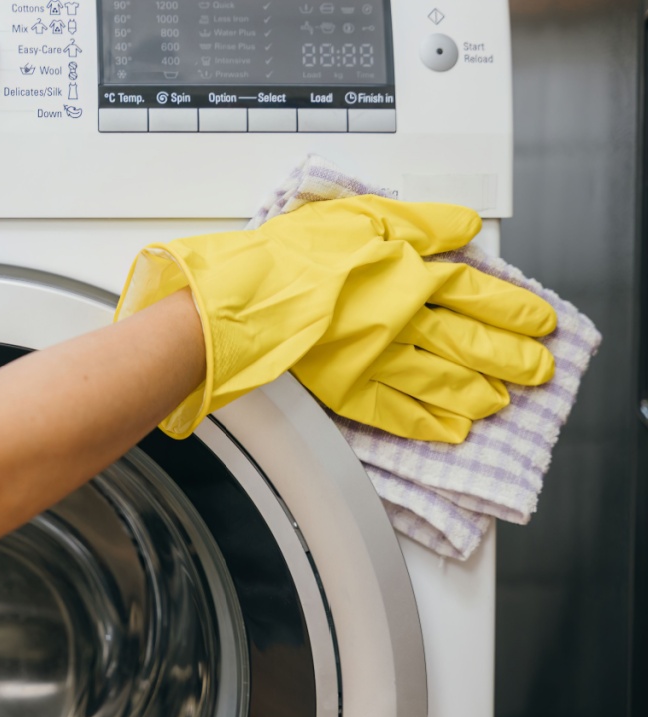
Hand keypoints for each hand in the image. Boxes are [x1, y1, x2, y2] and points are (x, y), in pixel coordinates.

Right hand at [115, 196, 555, 440]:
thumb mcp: (363, 214)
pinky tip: (451, 430)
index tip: (540, 320)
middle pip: (470, 341)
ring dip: (479, 392)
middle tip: (539, 368)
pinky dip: (429, 424)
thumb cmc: (295, 253)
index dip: (512, 308)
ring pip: (443, 380)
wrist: (248, 298)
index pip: (476, 292)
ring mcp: (378, 359)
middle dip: (511, 356)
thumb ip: (422, 221)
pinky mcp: (349, 388)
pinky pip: (399, 412)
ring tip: (503, 400)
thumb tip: (466, 227)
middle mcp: (403, 320)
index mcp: (409, 274)